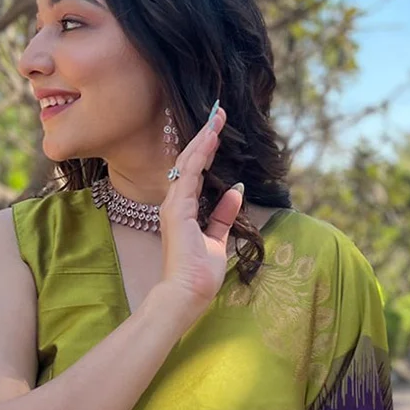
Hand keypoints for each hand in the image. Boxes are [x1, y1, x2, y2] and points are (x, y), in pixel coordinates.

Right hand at [158, 104, 244, 318]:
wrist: (187, 294)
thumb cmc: (199, 274)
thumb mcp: (218, 240)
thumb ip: (223, 215)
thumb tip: (236, 190)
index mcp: (184, 211)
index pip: (195, 174)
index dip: (206, 151)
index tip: (217, 131)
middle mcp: (175, 204)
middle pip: (189, 163)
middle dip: (204, 138)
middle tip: (218, 115)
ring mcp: (174, 206)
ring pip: (188, 163)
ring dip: (203, 140)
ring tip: (216, 119)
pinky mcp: (177, 210)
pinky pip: (189, 175)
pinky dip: (200, 154)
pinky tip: (210, 138)